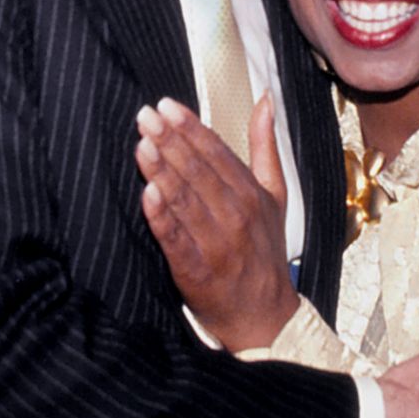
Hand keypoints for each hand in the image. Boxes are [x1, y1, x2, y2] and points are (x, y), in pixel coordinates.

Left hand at [135, 95, 298, 350]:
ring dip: (163, 171)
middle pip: (198, 171)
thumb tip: (266, 100)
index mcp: (251, 193)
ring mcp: (217, 243)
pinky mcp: (197, 271)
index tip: (167, 105)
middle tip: (146, 116)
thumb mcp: (275, 195)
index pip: (216, 152)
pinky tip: (148, 194)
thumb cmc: (265, 252)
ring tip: (142, 144)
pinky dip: (162, 217)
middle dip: (171, 141)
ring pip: (186, 200)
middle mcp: (236, 215)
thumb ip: (265, 146)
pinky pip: (176, 239)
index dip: (190, 127)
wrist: (266, 317)